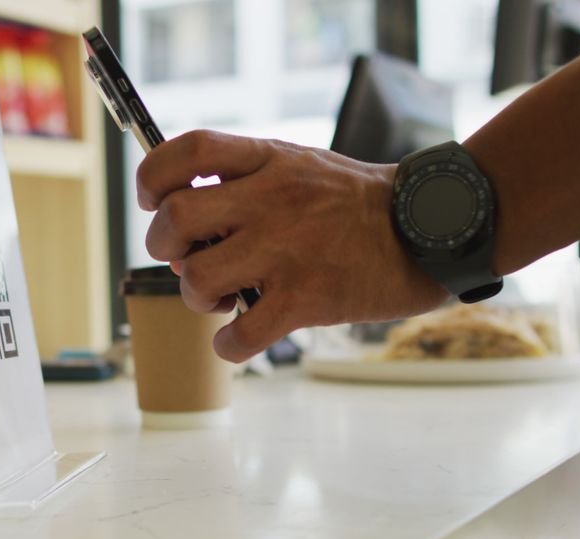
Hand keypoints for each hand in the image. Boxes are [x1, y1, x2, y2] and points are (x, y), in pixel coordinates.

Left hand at [137, 130, 447, 361]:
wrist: (427, 229)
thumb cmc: (356, 203)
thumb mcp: (299, 164)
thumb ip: (244, 178)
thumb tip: (182, 221)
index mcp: (268, 160)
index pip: (186, 151)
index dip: (152, 176)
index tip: (152, 200)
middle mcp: (272, 199)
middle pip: (176, 218)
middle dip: (164, 245)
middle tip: (187, 257)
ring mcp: (288, 249)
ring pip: (197, 278)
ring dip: (198, 295)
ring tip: (223, 296)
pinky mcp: (308, 298)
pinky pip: (241, 335)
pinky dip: (228, 345)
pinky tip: (238, 338)